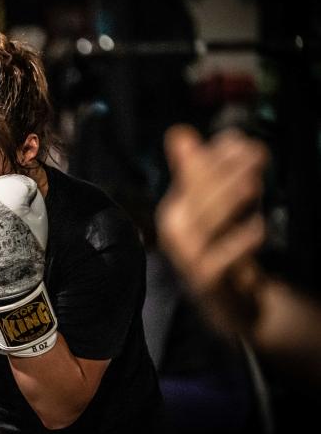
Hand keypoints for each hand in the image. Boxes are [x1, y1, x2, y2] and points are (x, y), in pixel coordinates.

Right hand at [156, 125, 268, 332]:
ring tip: (253, 183)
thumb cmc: (224, 245)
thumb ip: (202, 169)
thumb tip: (180, 133)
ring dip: (230, 201)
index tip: (242, 140)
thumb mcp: (216, 204)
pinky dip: (241, 241)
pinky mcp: (206, 279)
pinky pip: (224, 257)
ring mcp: (188, 256)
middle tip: (256, 154)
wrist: (229, 300)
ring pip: (208, 223)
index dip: (214, 156)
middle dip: (225, 172)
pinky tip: (258, 227)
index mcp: (176, 207)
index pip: (190, 175)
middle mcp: (175, 231)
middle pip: (197, 196)